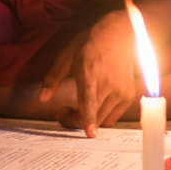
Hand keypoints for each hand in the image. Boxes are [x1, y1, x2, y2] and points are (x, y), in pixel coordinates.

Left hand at [38, 10, 139, 134]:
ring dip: (87, 120)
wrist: (118, 35)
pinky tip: (94, 104)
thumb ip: (53, 78)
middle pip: (92, 117)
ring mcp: (120, 92)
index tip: (90, 134)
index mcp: (89, 74)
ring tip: (77, 107)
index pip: (89, 100)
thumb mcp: (66, 56)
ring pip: (102, 121)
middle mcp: (108, 85)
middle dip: (74, 120)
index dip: (88, 118)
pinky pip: (112, 117)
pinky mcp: (127, 96)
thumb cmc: (90, 45)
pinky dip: (100, 117)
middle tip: (63, 112)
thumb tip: (42, 98)